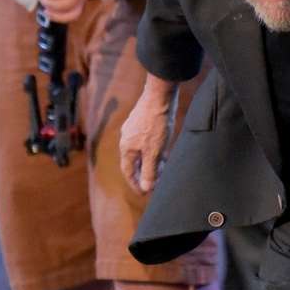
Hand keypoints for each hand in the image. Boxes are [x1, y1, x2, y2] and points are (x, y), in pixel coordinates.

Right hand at [119, 76, 173, 193]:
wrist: (159, 95)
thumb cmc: (156, 124)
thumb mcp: (155, 152)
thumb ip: (150, 171)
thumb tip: (146, 188)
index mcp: (126, 148)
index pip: (128, 171)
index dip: (135, 183)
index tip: (143, 193)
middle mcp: (126, 138)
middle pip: (133, 162)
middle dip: (144, 173)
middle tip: (155, 183)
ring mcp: (133, 129)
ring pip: (140, 151)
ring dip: (149, 162)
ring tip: (162, 169)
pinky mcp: (141, 121)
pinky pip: (144, 142)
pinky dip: (152, 151)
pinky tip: (163, 151)